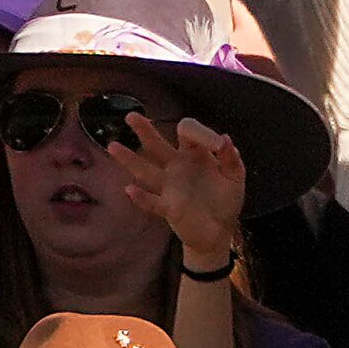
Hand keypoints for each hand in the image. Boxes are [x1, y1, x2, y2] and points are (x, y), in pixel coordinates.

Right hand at [111, 113, 246, 262]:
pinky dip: (141, 197)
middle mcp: (177, 166)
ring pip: (145, 170)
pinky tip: (130, 190)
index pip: (189, 132)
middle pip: (157, 145)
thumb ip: (232, 159)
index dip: (202, 133)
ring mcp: (169, 186)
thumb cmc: (226, 200)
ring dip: (129, 159)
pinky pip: (151, 201)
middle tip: (131, 116)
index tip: (219, 146)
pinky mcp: (168, 207)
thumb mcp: (235, 178)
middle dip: (145, 130)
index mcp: (195, 154)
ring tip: (113, 145)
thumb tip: (225, 139)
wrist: (219, 231)